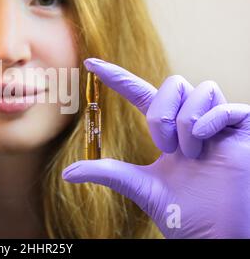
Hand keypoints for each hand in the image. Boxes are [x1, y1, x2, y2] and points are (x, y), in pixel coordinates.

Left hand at [63, 58, 249, 237]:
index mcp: (169, 132)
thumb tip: (67, 173)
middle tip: (164, 146)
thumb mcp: (141, 186)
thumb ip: (107, 173)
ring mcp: (219, 125)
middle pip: (174, 83)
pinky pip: (229, 106)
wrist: (216, 236)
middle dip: (161, 112)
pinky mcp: (245, 131)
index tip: (91, 63)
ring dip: (186, 123)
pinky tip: (205, 142)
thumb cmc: (185, 213)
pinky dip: (213, 119)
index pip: (141, 93)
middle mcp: (192, 122)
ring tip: (190, 155)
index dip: (117, 77)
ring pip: (199, 90)